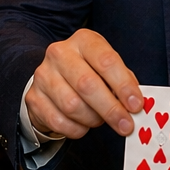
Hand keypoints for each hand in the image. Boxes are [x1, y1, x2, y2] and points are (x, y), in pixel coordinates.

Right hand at [25, 29, 141, 138]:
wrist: (52, 79)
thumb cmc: (88, 72)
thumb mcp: (107, 68)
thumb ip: (123, 81)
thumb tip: (136, 103)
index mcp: (83, 40)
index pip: (106, 61)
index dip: (123, 85)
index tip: (136, 105)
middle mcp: (59, 53)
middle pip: (87, 85)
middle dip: (111, 109)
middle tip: (126, 125)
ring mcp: (43, 75)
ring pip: (72, 106)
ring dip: (93, 119)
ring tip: (100, 120)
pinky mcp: (33, 98)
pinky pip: (58, 121)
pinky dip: (76, 129)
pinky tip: (83, 125)